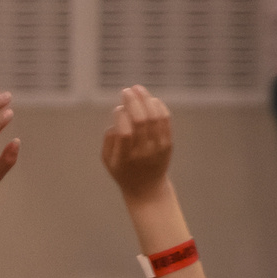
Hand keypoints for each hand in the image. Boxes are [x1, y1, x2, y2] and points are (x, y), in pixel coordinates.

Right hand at [99, 86, 175, 201]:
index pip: (125, 132)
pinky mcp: (168, 144)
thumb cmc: (123, 171)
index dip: (120, 116)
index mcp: (125, 159)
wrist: (147, 189)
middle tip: (126, 91)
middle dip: (132, 101)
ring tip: (138, 89)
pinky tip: (150, 99)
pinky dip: (158, 106)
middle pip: (141, 120)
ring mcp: (158, 148)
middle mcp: (143, 153)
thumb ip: (108, 140)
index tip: (117, 109)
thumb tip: (117, 118)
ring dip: (146, 99)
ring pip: (155, 116)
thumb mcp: (109, 161)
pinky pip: (165, 119)